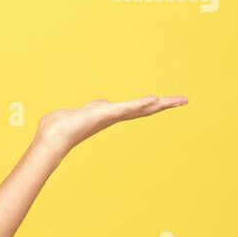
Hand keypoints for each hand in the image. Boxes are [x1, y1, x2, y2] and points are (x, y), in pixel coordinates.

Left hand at [34, 95, 188, 159]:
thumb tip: (98, 107)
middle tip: (184, 100)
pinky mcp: (105, 114)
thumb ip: (91, 109)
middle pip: (144, 109)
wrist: (52, 136)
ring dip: (159, 104)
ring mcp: (111, 116)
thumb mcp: (81, 113)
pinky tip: (154, 100)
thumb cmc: (61, 127)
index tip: (167, 101)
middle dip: (165, 105)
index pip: (136, 109)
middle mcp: (114, 117)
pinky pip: (126, 107)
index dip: (152, 105)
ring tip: (177, 101)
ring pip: (140, 108)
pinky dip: (140, 104)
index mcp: (109, 115)